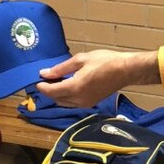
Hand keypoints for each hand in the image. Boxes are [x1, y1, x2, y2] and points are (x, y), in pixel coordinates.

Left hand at [37, 49, 159, 107]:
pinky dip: (66, 96)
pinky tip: (68, 85)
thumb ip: (61, 68)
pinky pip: (73, 103)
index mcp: (74, 88)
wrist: (126, 70)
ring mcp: (85, 104)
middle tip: (46, 79)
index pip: (51, 91)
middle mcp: (78, 100)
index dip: (42, 87)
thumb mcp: (81, 60)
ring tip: (56, 81)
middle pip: (56, 99)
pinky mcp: (91, 103)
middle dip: (49, 91)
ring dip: (57, 94)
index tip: (37, 80)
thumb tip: (44, 73)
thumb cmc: (104, 61)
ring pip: (64, 103)